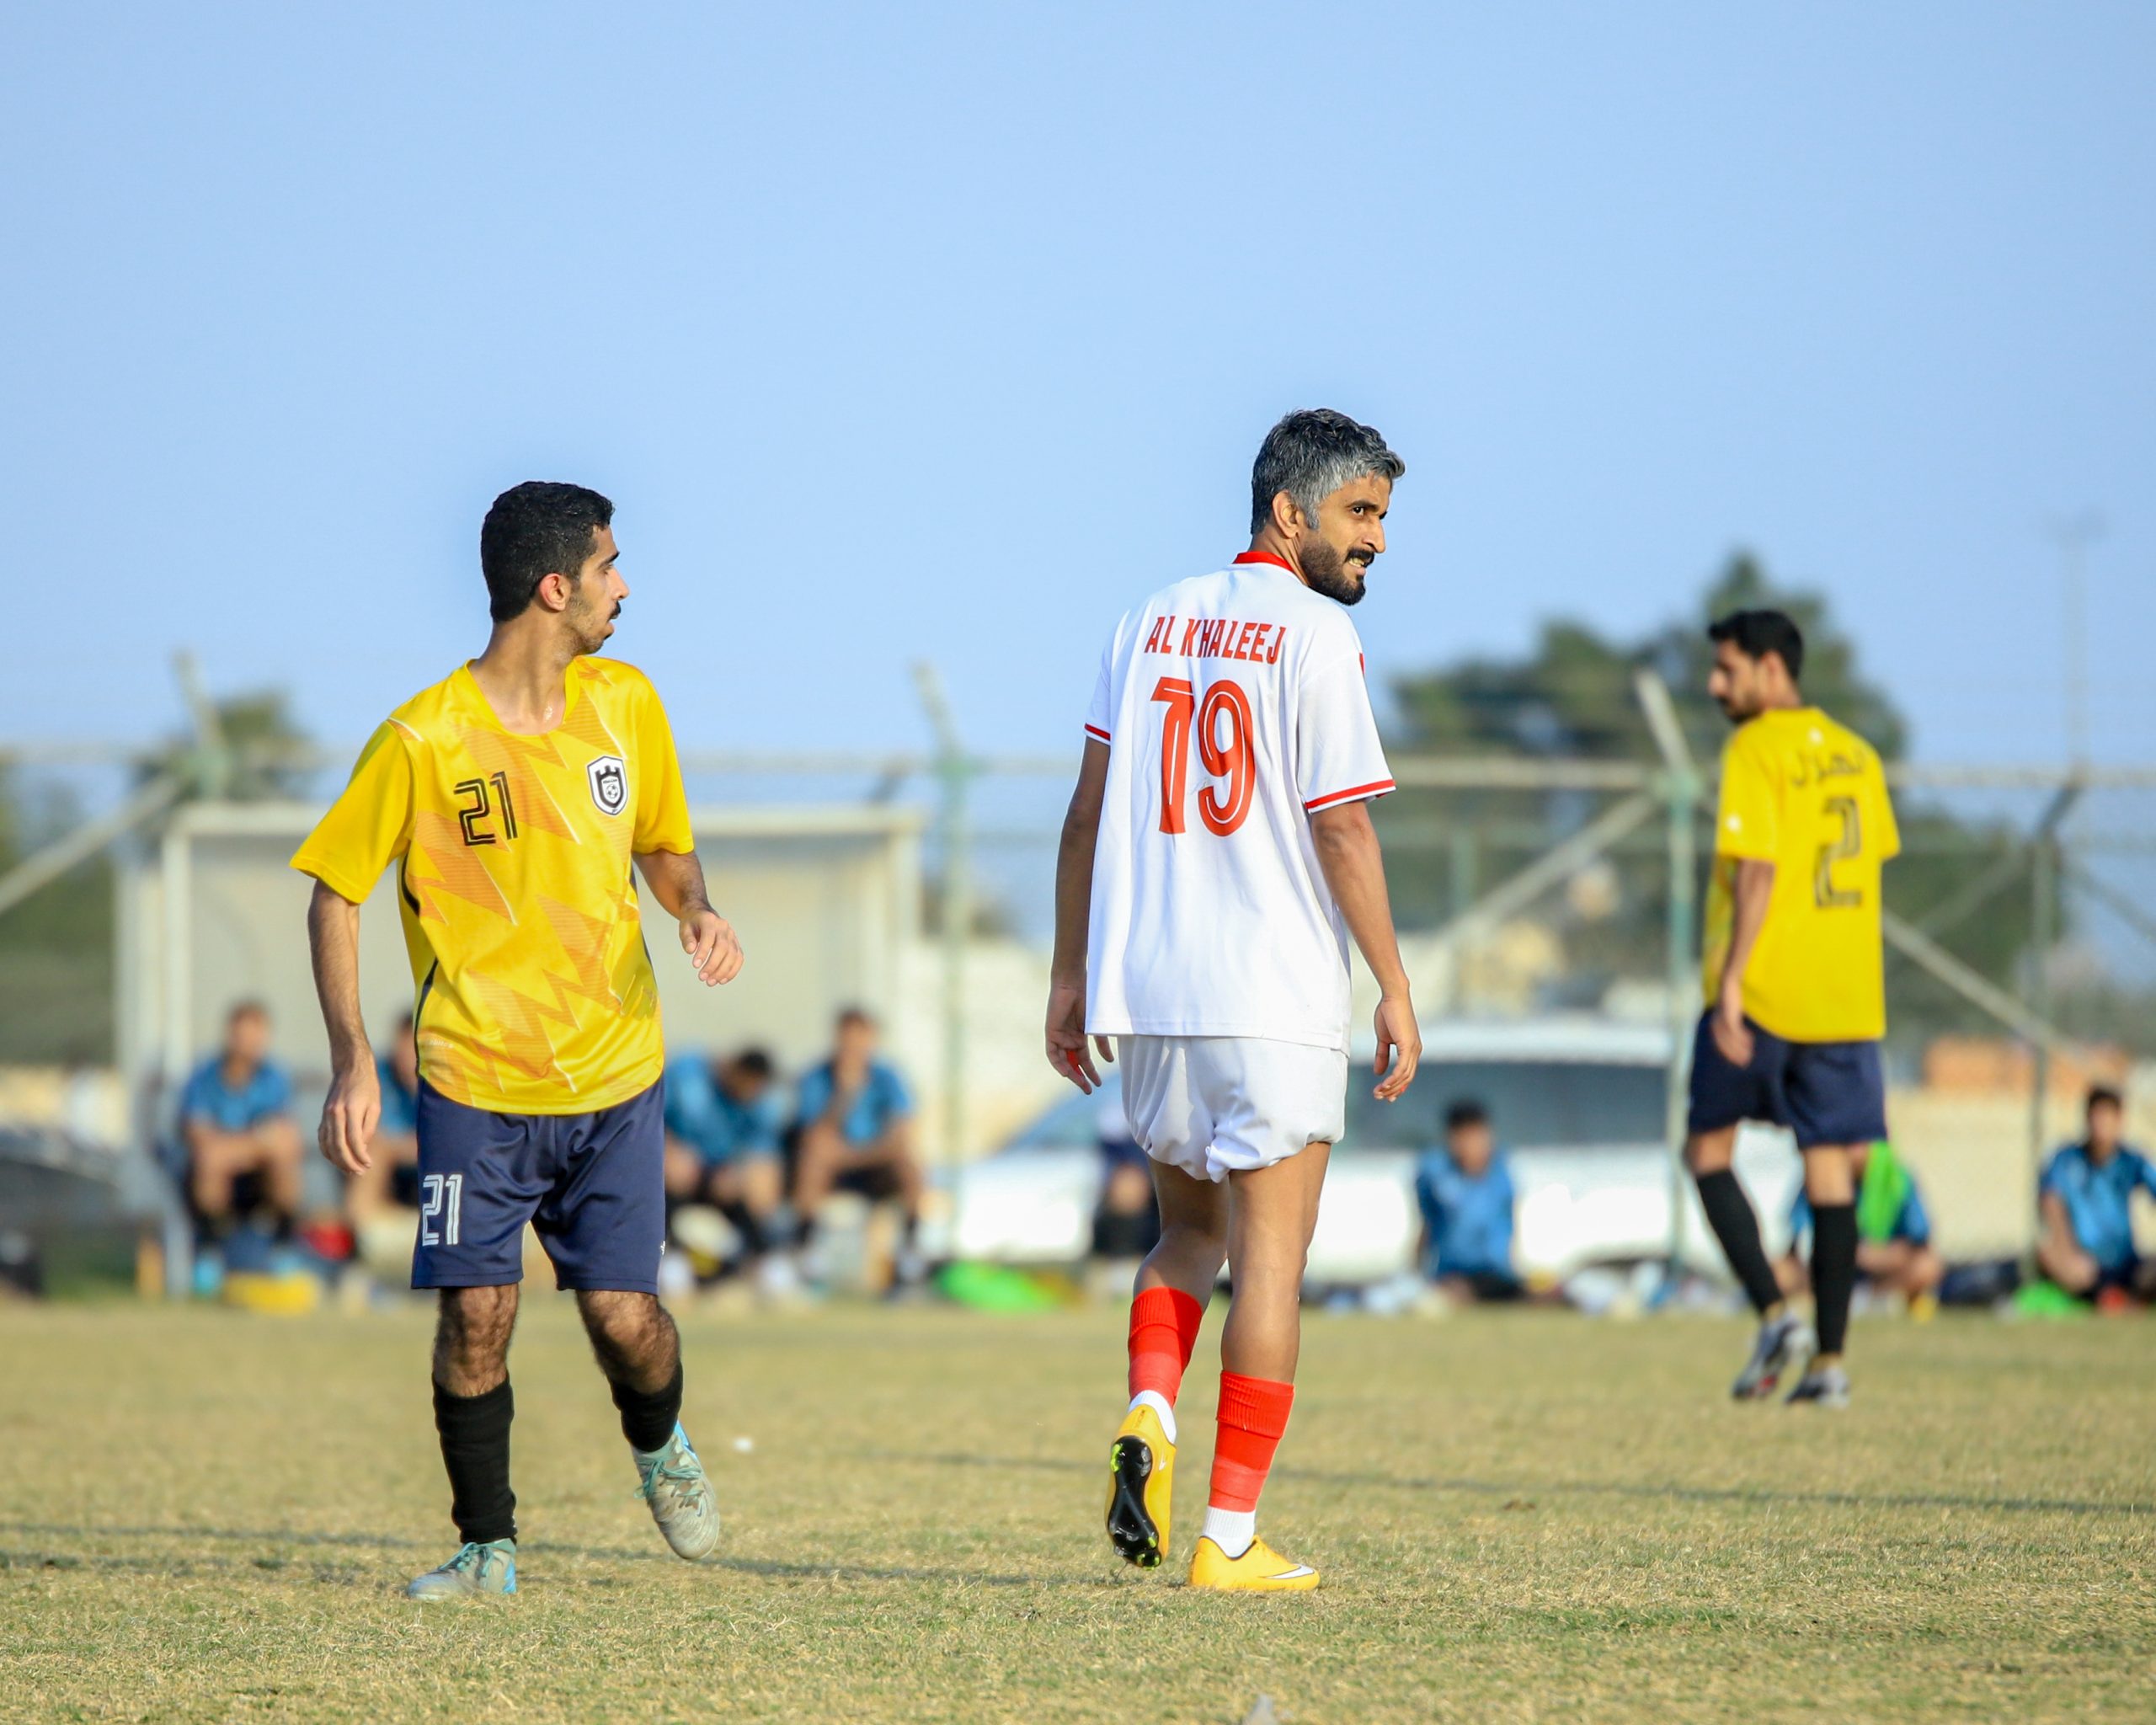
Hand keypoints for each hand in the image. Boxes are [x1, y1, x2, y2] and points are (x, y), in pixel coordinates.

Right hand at [318, 1060, 381, 1174]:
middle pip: (338, 1146)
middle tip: (360, 1172)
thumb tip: (361, 1148)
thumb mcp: (375, 1106)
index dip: (361, 1156)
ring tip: (350, 1170)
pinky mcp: (323, 1117)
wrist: (350, 1068)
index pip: (354, 1140)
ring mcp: (326, 1115)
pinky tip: (338, 1159)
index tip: (369, 1164)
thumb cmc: (367, 1086)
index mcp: (350, 1110)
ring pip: (327, 1145)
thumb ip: (368, 1128)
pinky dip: (328, 1152)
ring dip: (337, 1161)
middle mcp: (335, 1114)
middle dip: (349, 1163)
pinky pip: (322, 1139)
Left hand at [681, 908, 742, 985]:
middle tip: (702, 978)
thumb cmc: (693, 923)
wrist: (704, 916)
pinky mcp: (736, 944)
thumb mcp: (684, 928)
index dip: (703, 952)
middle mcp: (724, 927)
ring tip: (711, 982)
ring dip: (723, 971)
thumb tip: (691, 950)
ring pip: (733, 955)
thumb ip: (687, 939)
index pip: (709, 937)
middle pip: (723, 947)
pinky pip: (738, 958)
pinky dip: (732, 971)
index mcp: (709, 920)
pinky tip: (722, 980)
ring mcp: (732, 936)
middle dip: (713, 965)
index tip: (695, 966)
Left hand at [1045, 978, 1114, 1092]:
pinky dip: (1059, 1064)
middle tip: (1089, 1090)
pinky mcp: (1051, 1032)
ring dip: (1072, 1074)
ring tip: (1082, 1085)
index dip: (1090, 1072)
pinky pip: (1053, 1054)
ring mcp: (1060, 1035)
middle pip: (1074, 1062)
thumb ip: (1102, 1043)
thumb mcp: (1098, 1026)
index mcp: (1081, 1035)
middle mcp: (1070, 1037)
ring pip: (1064, 1061)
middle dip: (1082, 1077)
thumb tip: (1109, 1062)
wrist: (1074, 982)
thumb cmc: (1089, 998)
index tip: (1098, 1084)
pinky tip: (1067, 1074)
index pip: (1083, 1059)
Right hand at [1372, 993, 1420, 1101]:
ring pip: (1405, 1077)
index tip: (1387, 1096)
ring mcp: (1413, 1049)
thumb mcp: (1383, 1038)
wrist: (1393, 997)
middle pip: (1407, 1079)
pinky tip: (1384, 1084)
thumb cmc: (1388, 1013)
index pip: (1407, 1074)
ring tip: (1377, 1093)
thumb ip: (1381, 1055)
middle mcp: (1415, 1051)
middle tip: (1379, 1097)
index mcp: (1411, 1049)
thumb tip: (1378, 1072)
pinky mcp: (1408, 1046)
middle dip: (1393, 1091)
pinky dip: (1393, 1079)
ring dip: (1391, 1087)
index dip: (1398, 1086)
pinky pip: (1402, 1069)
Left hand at [1712, 988, 1753, 1067]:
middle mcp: (1715, 1023)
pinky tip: (1751, 1041)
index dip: (1729, 1054)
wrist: (1728, 982)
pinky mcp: (1728, 1014)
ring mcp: (1721, 1019)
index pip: (1720, 1044)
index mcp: (1715, 1024)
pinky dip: (1742, 1037)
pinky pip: (1734, 1030)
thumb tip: (1741, 1036)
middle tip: (1745, 1062)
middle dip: (1734, 1054)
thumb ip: (1733, 1024)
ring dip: (1739, 1048)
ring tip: (1750, 1054)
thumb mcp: (1731, 1013)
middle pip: (1724, 1044)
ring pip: (1729, 1039)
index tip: (1739, 1062)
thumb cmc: (1731, 999)